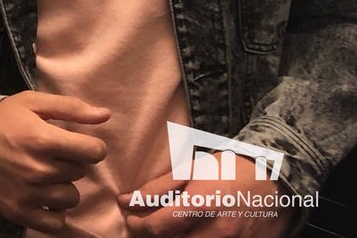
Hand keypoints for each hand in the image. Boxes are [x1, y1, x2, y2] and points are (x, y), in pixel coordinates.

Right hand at [0, 91, 109, 233]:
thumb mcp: (32, 103)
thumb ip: (70, 108)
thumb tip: (105, 115)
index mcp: (43, 140)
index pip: (93, 152)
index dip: (91, 147)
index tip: (79, 144)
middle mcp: (38, 170)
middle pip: (79, 172)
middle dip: (70, 162)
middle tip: (50, 154)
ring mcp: (29, 194)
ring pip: (70, 198)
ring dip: (63, 186)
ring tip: (45, 174)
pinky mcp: (19, 212)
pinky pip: (56, 223)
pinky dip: (54, 212)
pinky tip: (44, 197)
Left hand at [121, 157, 285, 236]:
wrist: (276, 180)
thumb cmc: (229, 170)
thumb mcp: (191, 172)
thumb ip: (156, 189)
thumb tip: (126, 201)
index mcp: (201, 205)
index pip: (158, 227)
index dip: (137, 225)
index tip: (130, 219)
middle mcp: (218, 231)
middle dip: (154, 236)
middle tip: (147, 224)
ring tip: (170, 228)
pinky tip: (191, 232)